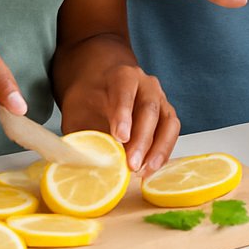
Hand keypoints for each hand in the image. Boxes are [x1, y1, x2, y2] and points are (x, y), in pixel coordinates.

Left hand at [60, 62, 179, 174]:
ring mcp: (160, 99)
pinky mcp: (167, 114)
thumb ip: (80, 135)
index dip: (123, 115)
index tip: (120, 137)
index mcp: (122, 76)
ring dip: (158, 149)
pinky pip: (171, 133)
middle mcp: (147, 85)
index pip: (125, 92)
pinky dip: (163, 152)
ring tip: (143, 171)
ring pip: (168, 122)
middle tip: (132, 165)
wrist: (101, 85)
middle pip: (149, 109)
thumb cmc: (89, 100)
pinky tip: (149, 169)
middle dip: (142, 140)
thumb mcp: (77, 111)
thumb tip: (81, 165)